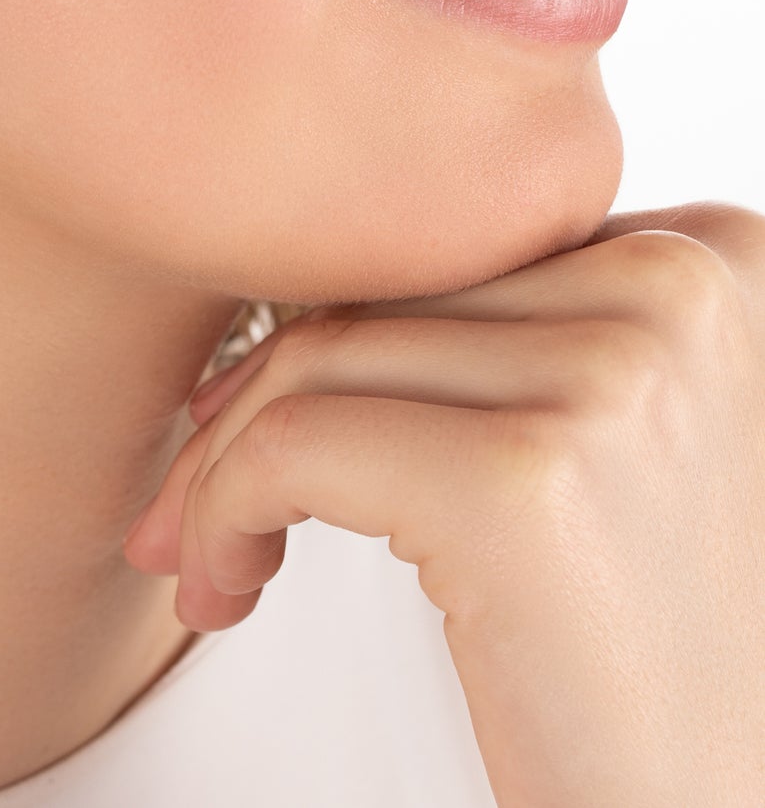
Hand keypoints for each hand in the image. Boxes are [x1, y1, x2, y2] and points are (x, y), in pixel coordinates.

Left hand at [123, 202, 764, 806]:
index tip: (241, 415)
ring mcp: (614, 374)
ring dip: (220, 466)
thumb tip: (294, 271)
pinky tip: (228, 584)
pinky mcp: (526, 480)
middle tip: (186, 500)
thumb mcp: (599, 433)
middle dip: (253, 398)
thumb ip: (510, 325)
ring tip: (211, 557)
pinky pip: (293, 446)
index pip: (444, 246)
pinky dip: (221, 512)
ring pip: (317, 359)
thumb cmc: (646, 650)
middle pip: (377, 295)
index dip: (329, 329)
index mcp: (708, 254)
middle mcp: (680, 286)